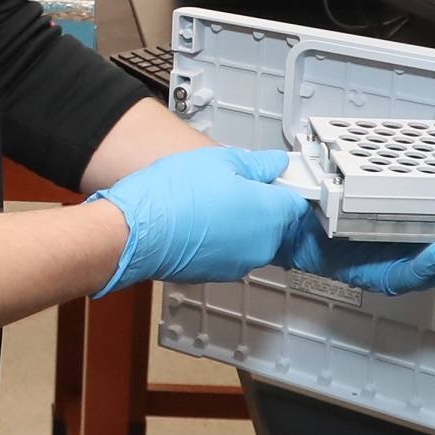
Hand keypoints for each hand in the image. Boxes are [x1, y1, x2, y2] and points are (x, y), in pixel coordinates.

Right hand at [88, 144, 315, 293]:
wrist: (136, 232)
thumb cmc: (174, 196)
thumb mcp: (220, 161)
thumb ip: (257, 165)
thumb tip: (274, 164)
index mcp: (269, 214)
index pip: (298, 201)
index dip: (286, 185)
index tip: (275, 176)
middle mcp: (261, 245)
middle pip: (275, 221)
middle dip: (260, 203)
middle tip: (233, 182)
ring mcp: (239, 264)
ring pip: (251, 237)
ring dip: (239, 221)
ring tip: (209, 201)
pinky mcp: (217, 274)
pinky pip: (230, 251)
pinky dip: (221, 238)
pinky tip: (198, 220)